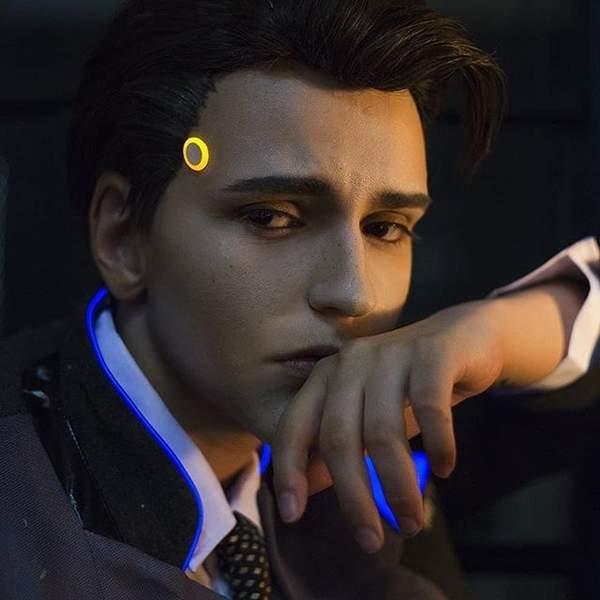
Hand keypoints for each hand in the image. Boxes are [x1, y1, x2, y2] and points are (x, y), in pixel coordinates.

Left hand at [271, 299, 505, 552]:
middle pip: (339, 437)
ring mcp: (390, 353)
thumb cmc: (409, 384)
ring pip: (383, 431)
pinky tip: (444, 469)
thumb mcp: (370, 415)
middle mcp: (351, 361)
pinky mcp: (432, 354)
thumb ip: (340, 445)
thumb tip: (308, 488)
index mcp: (327, 376)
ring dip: (397, 485)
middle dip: (353, 496)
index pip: (296, 424)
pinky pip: (429, 408)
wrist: (465, 338)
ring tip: (412, 521)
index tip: (292, 515)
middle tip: (371, 541)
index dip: (289, 469)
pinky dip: (437, 445)